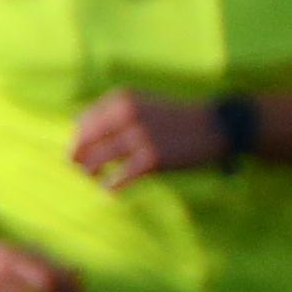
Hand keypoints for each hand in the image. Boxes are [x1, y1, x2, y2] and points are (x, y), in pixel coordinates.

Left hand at [73, 90, 223, 189]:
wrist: (215, 125)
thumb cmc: (175, 117)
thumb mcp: (143, 103)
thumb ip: (114, 114)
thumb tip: (82, 135)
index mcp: (122, 99)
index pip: (83, 122)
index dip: (78, 140)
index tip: (80, 152)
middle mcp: (128, 115)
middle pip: (86, 141)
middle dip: (77, 158)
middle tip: (76, 170)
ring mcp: (141, 137)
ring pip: (98, 160)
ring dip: (90, 173)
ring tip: (91, 180)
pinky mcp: (153, 159)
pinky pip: (121, 177)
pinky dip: (111, 186)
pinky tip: (109, 191)